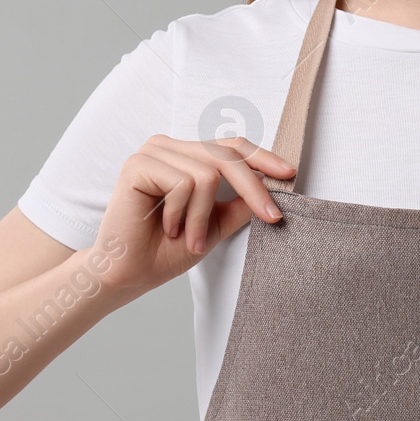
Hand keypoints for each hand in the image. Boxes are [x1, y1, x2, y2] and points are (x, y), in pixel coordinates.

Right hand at [92, 134, 294, 291]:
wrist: (128, 274)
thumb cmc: (166, 251)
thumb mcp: (215, 226)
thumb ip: (240, 205)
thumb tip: (272, 186)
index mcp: (185, 155)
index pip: (231, 146)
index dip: (263, 157)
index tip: (291, 173)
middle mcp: (168, 147)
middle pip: (227, 155)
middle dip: (254, 189)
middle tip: (271, 218)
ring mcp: (152, 152)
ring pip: (208, 174)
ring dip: (204, 217)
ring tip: (189, 239)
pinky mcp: (138, 164)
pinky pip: (185, 183)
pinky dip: (184, 214)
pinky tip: (167, 228)